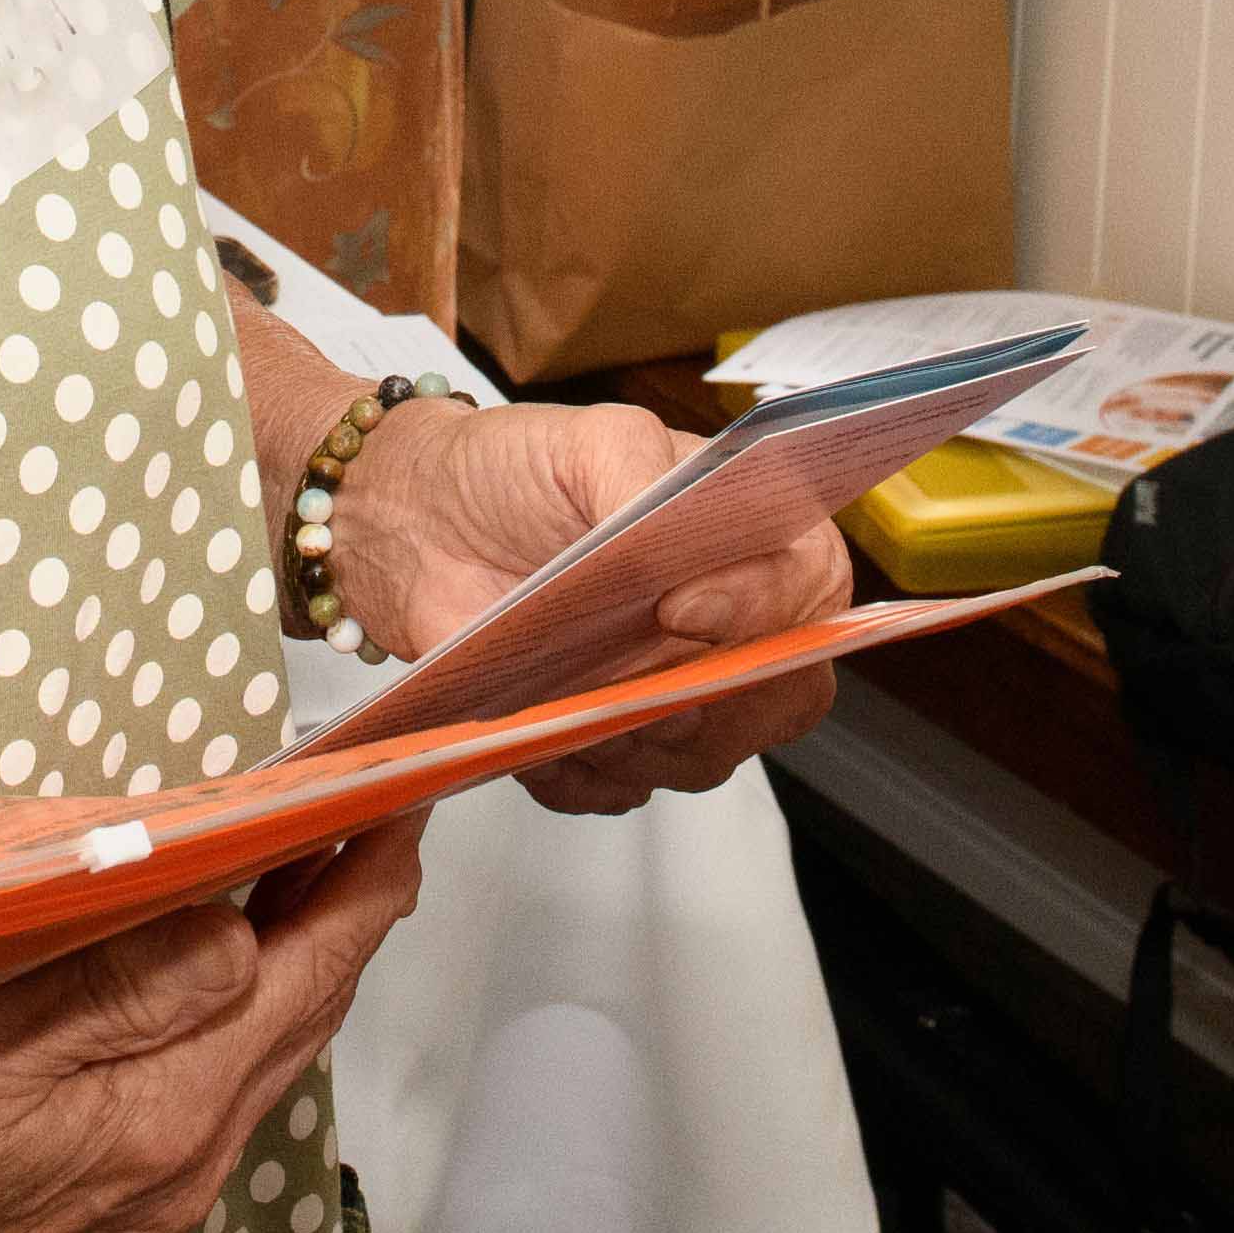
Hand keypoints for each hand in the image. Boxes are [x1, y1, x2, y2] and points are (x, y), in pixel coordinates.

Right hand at [0, 825, 429, 1232]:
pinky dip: (246, 1019)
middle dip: (350, 911)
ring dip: (300, 964)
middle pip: (307, 1017)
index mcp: (170, 1115)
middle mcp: (192, 1166)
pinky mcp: (129, 1214)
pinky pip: (224, 1095)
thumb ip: (127, 984)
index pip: (310, 974)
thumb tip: (242, 922)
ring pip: (270, 1058)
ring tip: (308, 873)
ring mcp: (164, 1199)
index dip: (367, 879)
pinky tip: (221, 980)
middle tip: (372, 811)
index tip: (402, 794)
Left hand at [330, 398, 848, 812]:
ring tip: (556, 686)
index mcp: (753, 539)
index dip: (760, 613)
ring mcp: (679, 693)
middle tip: (617, 672)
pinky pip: (620, 790)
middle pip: (775, 696)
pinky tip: (533, 725)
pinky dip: (575, 771)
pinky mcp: (618, 745)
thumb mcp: (588, 441)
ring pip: (701, 758)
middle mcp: (735, 628)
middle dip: (698, 696)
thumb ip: (641, 475)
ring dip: (628, 735)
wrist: (424, 526)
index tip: (681, 610)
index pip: (809, 591)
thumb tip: (680, 553)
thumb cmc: (517, 473)